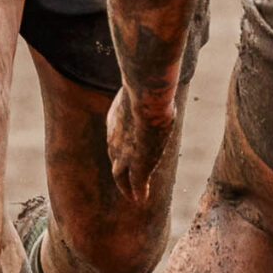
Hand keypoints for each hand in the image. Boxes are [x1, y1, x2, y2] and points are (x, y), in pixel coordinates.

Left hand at [106, 88, 177, 210]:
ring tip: (132, 196)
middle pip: (115, 159)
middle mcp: (115, 141)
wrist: (145, 100)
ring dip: (126, 187)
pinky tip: (141, 200)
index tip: (127, 151)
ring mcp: (124, 155)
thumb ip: (147, 86)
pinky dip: (138, 192)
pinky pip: (136, 184)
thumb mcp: (143, 86)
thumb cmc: (146, 88)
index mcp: (115, 122)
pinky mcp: (137, 166)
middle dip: (120, 170)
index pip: (118, 138)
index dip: (122, 146)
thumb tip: (157, 73)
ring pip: (121, 176)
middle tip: (123, 180)